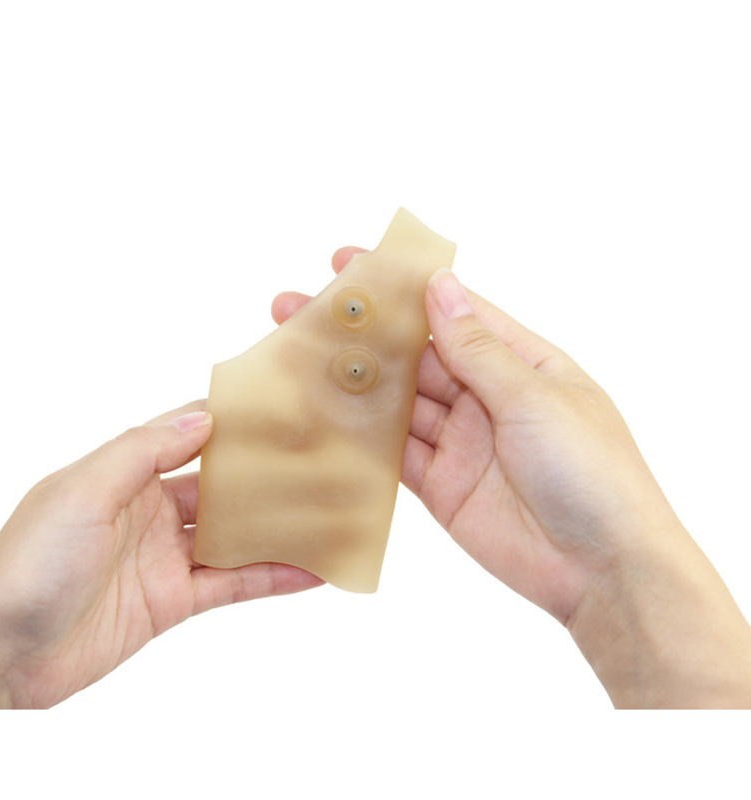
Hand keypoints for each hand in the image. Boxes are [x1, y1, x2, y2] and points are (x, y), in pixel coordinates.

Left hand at [0, 402, 322, 707]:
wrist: (2, 657)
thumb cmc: (27, 566)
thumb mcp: (81, 492)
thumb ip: (141, 452)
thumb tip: (202, 420)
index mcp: (123, 474)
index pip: (186, 437)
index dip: (229, 424)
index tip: (275, 411)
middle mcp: (148, 511)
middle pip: (219, 487)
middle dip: (262, 476)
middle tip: (314, 462)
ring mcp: (165, 557)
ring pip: (234, 535)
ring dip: (276, 527)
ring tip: (324, 515)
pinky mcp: (174, 600)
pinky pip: (233, 583)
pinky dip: (272, 577)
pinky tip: (309, 571)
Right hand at [275, 248, 750, 706]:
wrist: (602, 569)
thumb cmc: (592, 471)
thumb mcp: (534, 399)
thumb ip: (477, 349)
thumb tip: (440, 289)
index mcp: (518, 363)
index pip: (450, 312)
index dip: (401, 287)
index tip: (351, 264)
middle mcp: (485, 396)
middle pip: (414, 356)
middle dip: (363, 334)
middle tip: (303, 310)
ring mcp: (461, 442)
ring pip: (397, 403)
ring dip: (354, 382)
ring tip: (298, 357)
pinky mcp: (442, 484)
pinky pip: (394, 455)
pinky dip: (362, 438)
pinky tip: (324, 416)